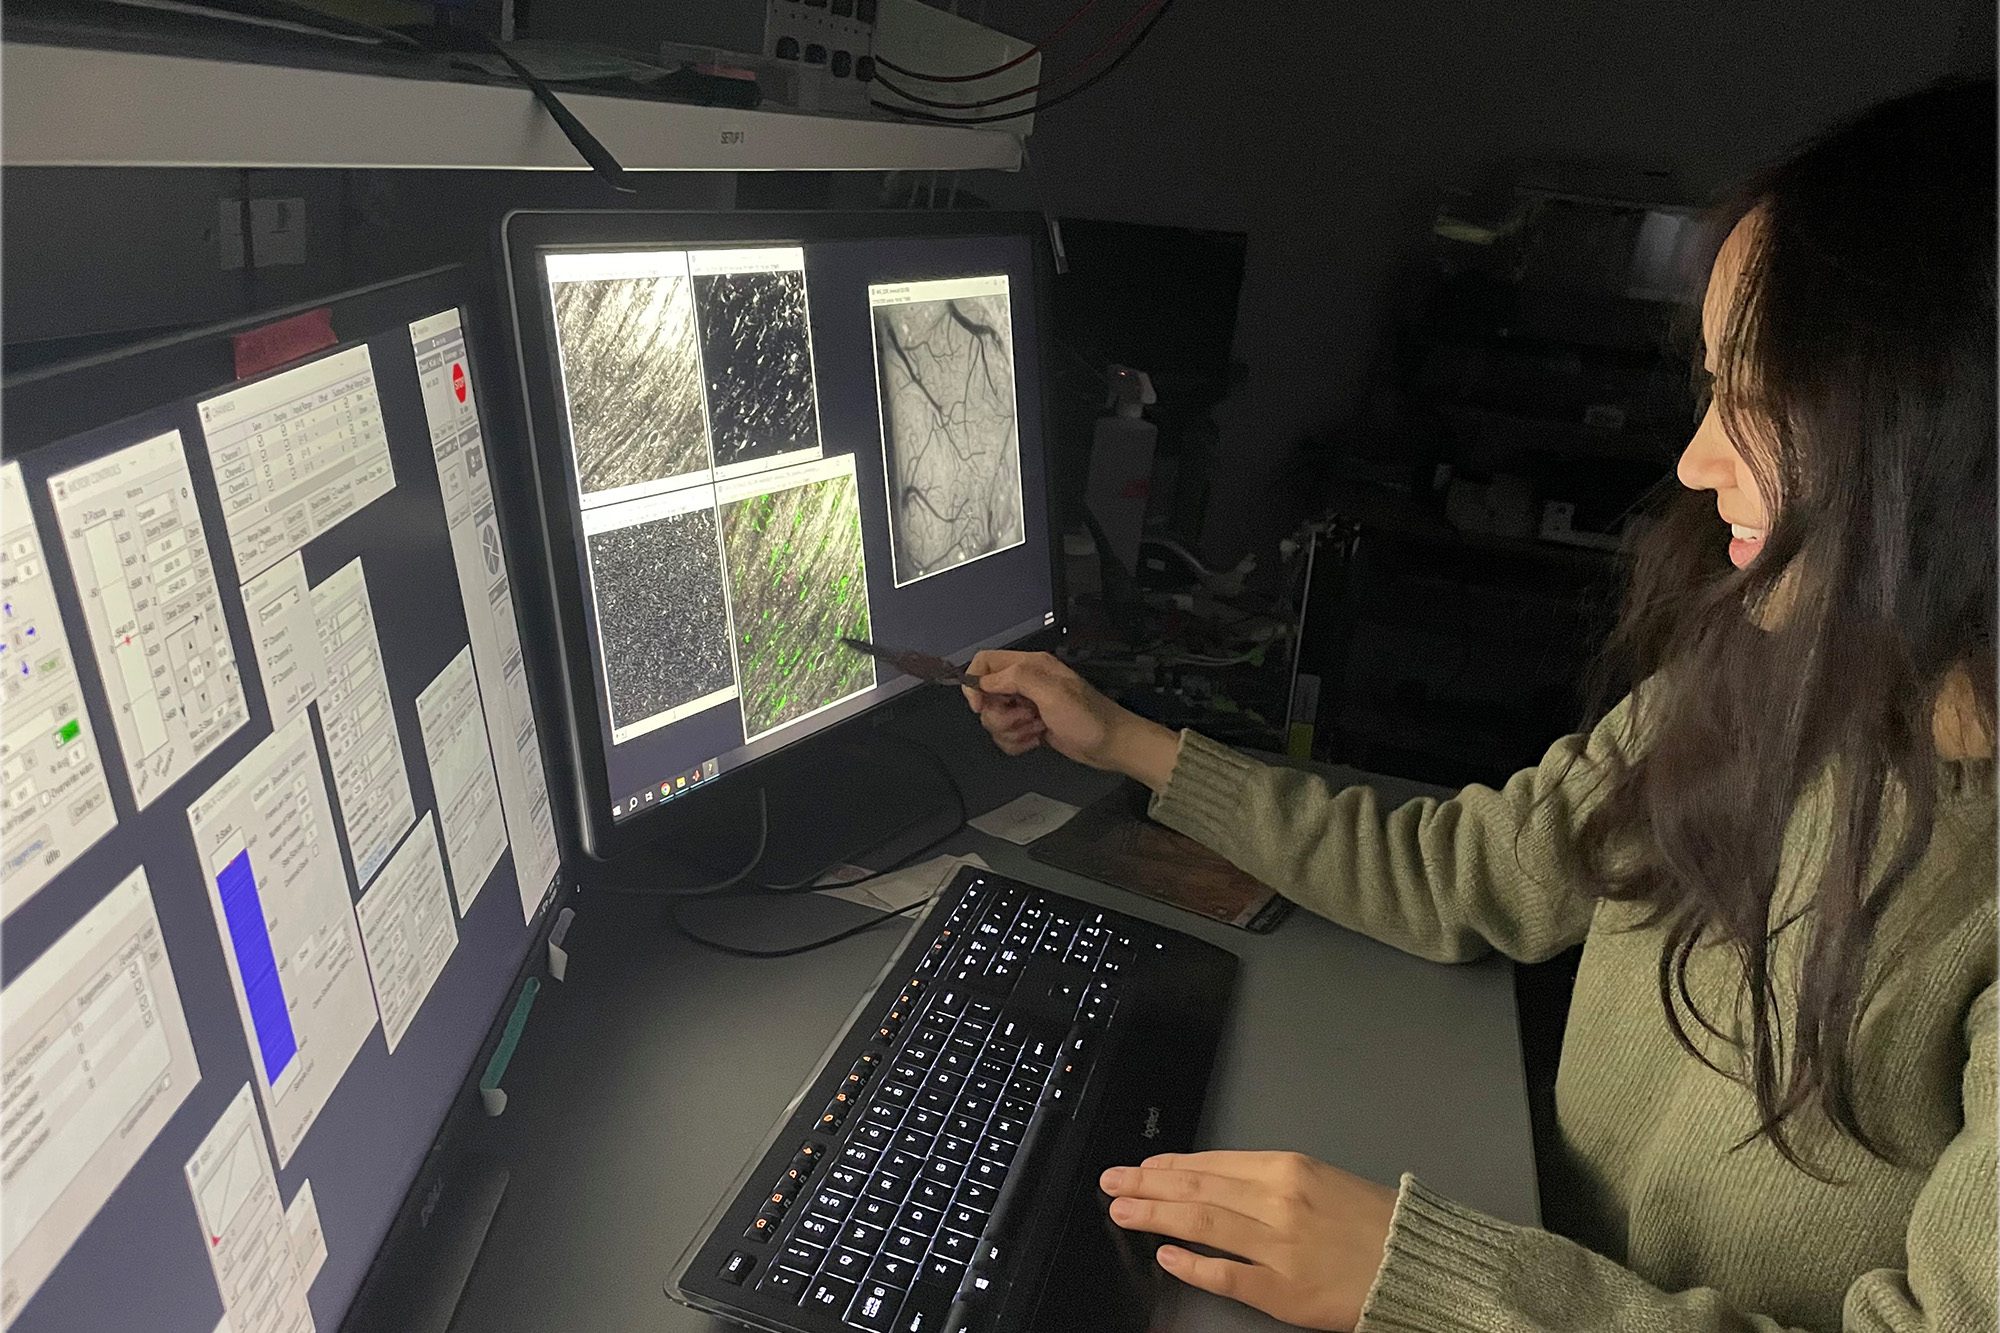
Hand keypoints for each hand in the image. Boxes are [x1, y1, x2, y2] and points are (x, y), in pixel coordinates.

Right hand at [961, 650, 1177, 788]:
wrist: (1110, 745)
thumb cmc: (1085, 716)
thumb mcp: (1052, 692)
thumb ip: (1016, 678)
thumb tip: (983, 681)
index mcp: (1029, 665)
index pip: (984, 662)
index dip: (974, 683)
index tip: (980, 706)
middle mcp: (1024, 683)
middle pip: (985, 697)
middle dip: (1000, 715)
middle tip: (1026, 717)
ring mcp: (1026, 706)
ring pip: (994, 720)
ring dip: (1011, 731)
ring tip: (1037, 729)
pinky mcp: (1029, 727)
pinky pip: (1006, 736)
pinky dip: (1017, 743)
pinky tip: (1038, 740)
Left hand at [1099, 1151, 1396, 1331]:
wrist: (1418, 1263)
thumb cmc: (1373, 1222)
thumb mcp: (1321, 1179)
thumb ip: (1269, 1179)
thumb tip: (1215, 1179)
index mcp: (1288, 1169)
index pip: (1212, 1163)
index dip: (1170, 1166)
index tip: (1142, 1168)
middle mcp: (1278, 1202)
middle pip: (1197, 1188)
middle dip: (1147, 1185)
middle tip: (1112, 1183)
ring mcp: (1279, 1247)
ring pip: (1201, 1223)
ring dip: (1155, 1215)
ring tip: (1123, 1211)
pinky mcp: (1283, 1290)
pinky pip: (1226, 1275)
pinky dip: (1192, 1264)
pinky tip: (1166, 1256)